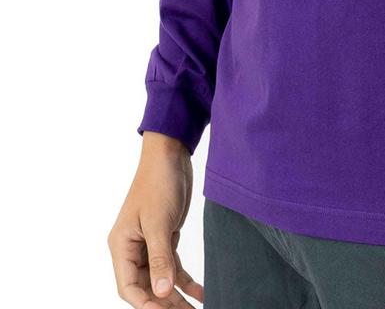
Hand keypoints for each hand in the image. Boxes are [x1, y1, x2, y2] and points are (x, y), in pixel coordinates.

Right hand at [107, 131, 203, 306]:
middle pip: (145, 287)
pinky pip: (172, 266)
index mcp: (121, 245)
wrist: (171, 154)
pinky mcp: (165, 237)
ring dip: (176, 296)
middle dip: (164, 304)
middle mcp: (132, 248)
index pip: (128, 287)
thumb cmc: (157, 182)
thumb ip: (160, 258)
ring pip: (160, 280)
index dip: (145, 304)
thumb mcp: (159, 222)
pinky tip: (200, 292)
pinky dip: (185, 280)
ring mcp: (148, 244)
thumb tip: (162, 292)